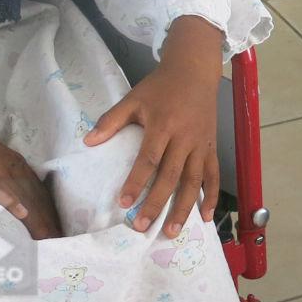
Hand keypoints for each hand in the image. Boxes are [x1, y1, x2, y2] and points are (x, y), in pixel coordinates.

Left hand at [87, 15, 222, 236]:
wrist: (194, 70)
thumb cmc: (160, 86)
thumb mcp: (134, 98)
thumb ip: (111, 121)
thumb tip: (88, 142)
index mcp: (163, 125)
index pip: (149, 159)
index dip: (136, 182)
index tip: (123, 203)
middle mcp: (184, 138)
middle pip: (170, 176)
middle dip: (156, 203)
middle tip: (142, 226)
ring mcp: (200, 144)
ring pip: (193, 181)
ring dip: (183, 208)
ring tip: (171, 231)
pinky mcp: (211, 147)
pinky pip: (213, 175)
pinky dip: (211, 196)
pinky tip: (206, 216)